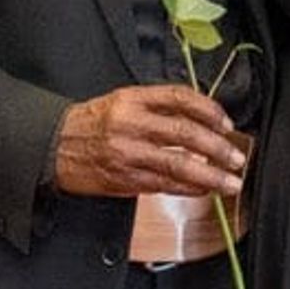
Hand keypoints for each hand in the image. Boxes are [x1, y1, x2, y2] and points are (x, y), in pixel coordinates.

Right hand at [54, 84, 245, 198]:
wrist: (53, 146)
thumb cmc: (90, 124)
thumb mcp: (121, 101)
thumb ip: (157, 106)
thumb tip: (200, 118)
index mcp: (132, 99)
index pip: (180, 98)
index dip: (209, 110)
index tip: (226, 123)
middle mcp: (130, 124)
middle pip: (184, 133)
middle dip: (217, 148)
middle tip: (236, 158)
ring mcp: (127, 153)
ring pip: (178, 164)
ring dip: (210, 176)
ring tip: (230, 182)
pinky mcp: (124, 179)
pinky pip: (164, 185)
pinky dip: (188, 188)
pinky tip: (203, 190)